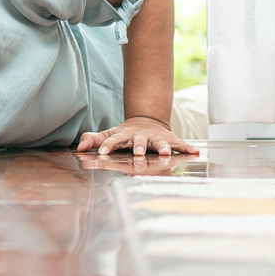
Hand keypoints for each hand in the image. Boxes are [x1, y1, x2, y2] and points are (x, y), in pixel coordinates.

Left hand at [76, 116, 199, 156]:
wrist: (147, 121)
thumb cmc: (125, 134)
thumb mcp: (109, 135)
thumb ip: (95, 140)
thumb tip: (80, 147)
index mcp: (124, 135)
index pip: (114, 139)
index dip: (108, 145)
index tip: (102, 153)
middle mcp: (141, 135)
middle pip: (138, 140)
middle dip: (138, 146)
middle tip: (137, 154)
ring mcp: (156, 137)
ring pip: (160, 142)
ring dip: (162, 147)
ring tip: (164, 153)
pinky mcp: (169, 139)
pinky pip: (179, 143)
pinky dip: (186, 147)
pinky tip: (194, 152)